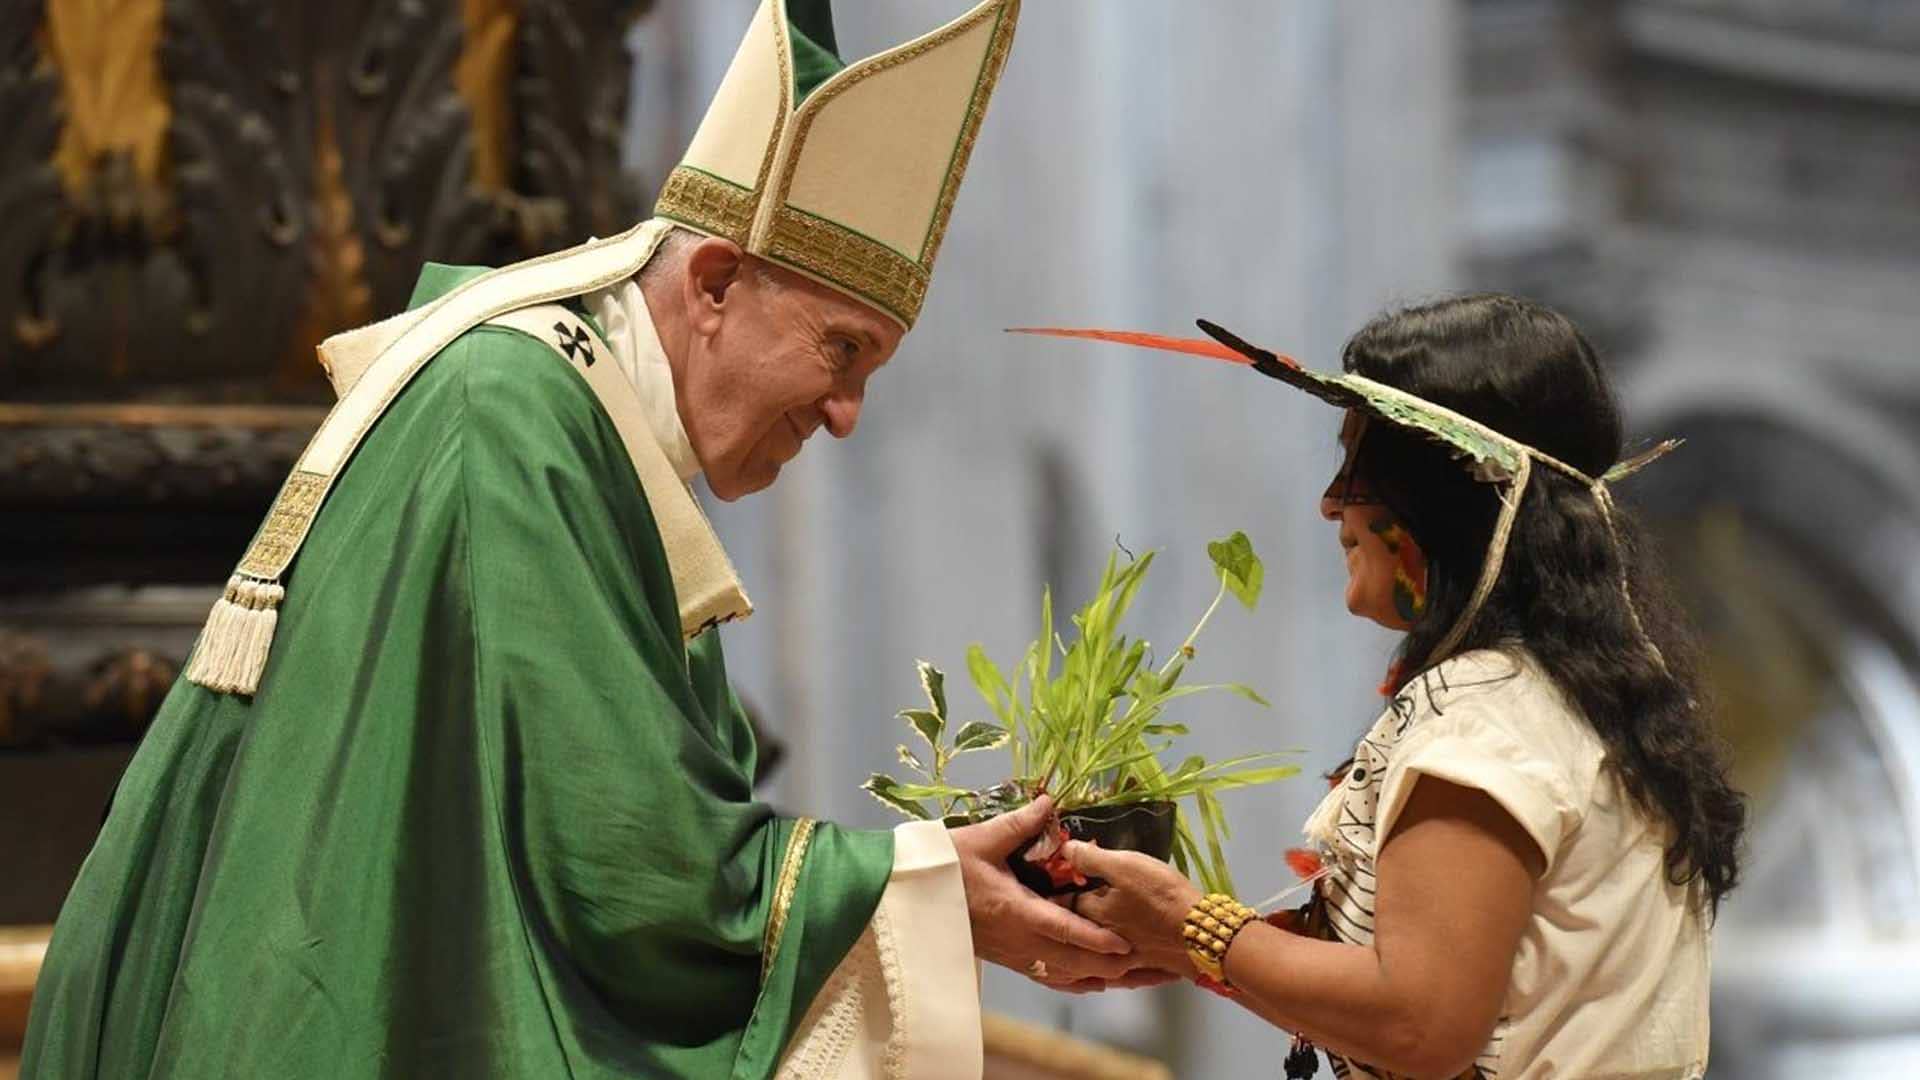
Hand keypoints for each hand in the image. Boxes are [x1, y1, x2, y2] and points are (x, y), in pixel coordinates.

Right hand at [948, 796, 1138, 985]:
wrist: (910, 897)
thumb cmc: (946, 867)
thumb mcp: (981, 839)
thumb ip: (1019, 824)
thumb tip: (1049, 802)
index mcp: (1015, 910)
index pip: (1062, 929)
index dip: (1094, 938)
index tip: (1123, 943)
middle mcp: (1016, 939)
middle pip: (1067, 960)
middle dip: (1103, 963)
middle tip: (1137, 963)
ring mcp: (1009, 953)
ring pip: (1057, 973)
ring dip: (1089, 975)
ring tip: (1122, 974)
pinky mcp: (1003, 958)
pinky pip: (1041, 976)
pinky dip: (1066, 981)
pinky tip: (1084, 981)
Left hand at [1061, 840, 1204, 976]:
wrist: (1201, 936)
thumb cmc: (1161, 897)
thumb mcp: (1126, 867)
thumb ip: (1092, 858)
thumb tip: (1064, 849)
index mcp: (1091, 913)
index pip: (1061, 901)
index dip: (1057, 888)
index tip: (1052, 877)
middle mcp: (1099, 939)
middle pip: (1077, 924)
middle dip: (1070, 912)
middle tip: (1071, 894)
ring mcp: (1120, 955)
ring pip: (1096, 944)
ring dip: (1090, 933)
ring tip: (1094, 916)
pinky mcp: (1142, 963)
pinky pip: (1119, 960)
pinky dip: (1114, 953)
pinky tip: (1119, 946)